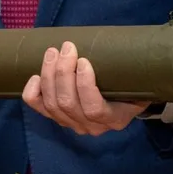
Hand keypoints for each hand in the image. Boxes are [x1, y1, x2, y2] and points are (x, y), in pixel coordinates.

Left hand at [23, 42, 150, 134]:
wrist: (125, 100)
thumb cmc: (132, 85)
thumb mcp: (139, 82)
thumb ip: (133, 71)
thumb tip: (130, 47)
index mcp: (115, 119)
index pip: (94, 109)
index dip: (84, 85)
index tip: (83, 60)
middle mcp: (92, 126)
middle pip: (68, 104)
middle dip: (62, 73)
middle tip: (67, 48)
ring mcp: (73, 124)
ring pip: (52, 105)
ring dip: (49, 76)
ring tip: (53, 52)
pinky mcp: (58, 119)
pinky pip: (39, 110)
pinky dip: (33, 93)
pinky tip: (35, 76)